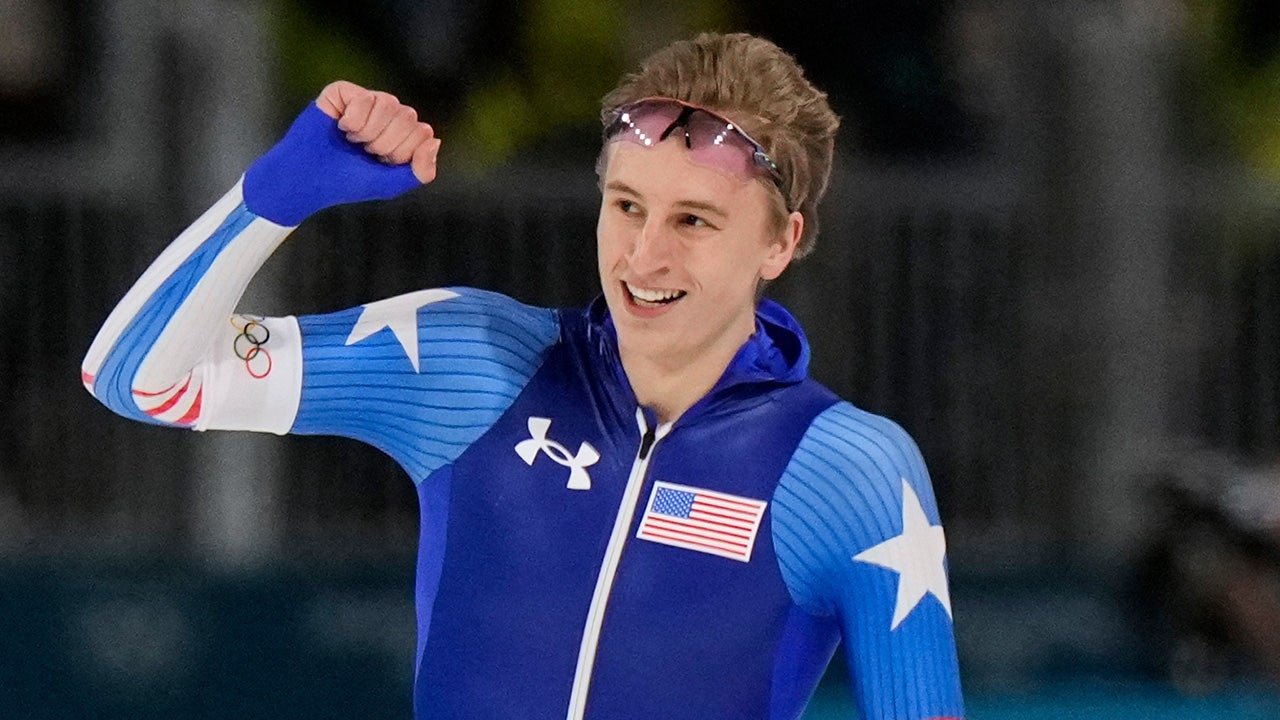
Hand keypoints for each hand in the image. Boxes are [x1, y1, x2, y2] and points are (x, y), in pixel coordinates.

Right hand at [317, 81, 440, 183]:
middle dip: (385, 144)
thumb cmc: (347, 181)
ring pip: (390, 103)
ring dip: (369, 132)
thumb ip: (421, 171)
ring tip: (352, 140)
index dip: (402, 153)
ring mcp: (365, 100)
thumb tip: (434, 140)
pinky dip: (353, 120)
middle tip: (364, 152)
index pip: (423, 132)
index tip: (380, 163)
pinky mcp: (342, 92)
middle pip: (408, 116)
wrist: (308, 180)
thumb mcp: (391, 183)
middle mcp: (386, 113)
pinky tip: (340, 127)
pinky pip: (364, 98)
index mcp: (401, 133)